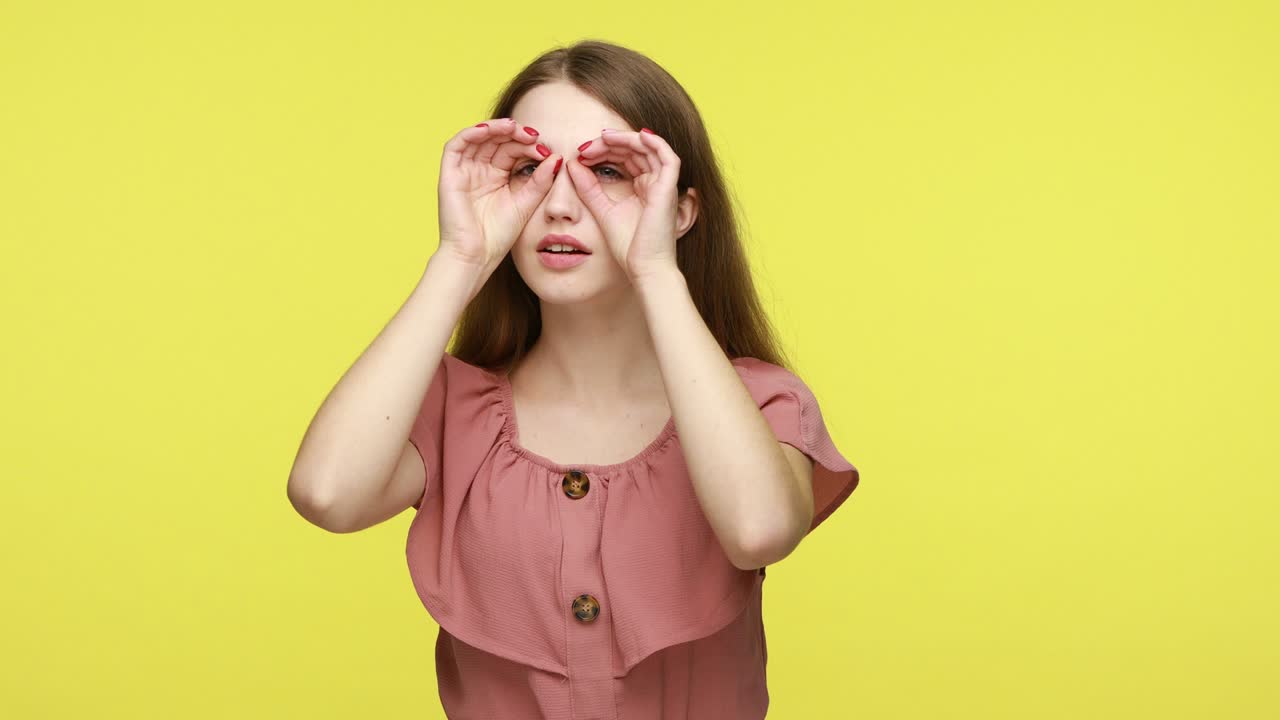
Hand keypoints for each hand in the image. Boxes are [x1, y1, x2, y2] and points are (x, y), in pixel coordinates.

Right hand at [436, 118, 561, 269]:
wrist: (476, 257)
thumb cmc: (498, 237)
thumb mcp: (526, 204)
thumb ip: (540, 181)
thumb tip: (557, 157)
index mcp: (497, 177)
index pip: (512, 150)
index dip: (528, 145)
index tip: (546, 150)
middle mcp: (479, 171)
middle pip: (496, 140)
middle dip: (515, 134)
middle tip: (533, 136)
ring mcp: (464, 172)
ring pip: (477, 138)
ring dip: (495, 128)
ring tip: (514, 128)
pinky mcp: (449, 175)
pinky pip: (456, 146)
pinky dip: (471, 133)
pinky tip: (489, 130)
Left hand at [565, 128, 682, 281]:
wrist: (643, 268)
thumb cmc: (627, 247)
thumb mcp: (601, 210)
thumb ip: (588, 188)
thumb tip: (572, 164)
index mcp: (642, 188)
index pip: (624, 158)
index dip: (604, 150)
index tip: (581, 153)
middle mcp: (654, 184)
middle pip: (634, 150)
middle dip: (610, 143)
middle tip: (586, 146)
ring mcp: (663, 186)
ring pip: (649, 148)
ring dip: (626, 139)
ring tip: (602, 138)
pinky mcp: (669, 190)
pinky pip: (668, 157)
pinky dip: (654, 142)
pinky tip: (635, 135)